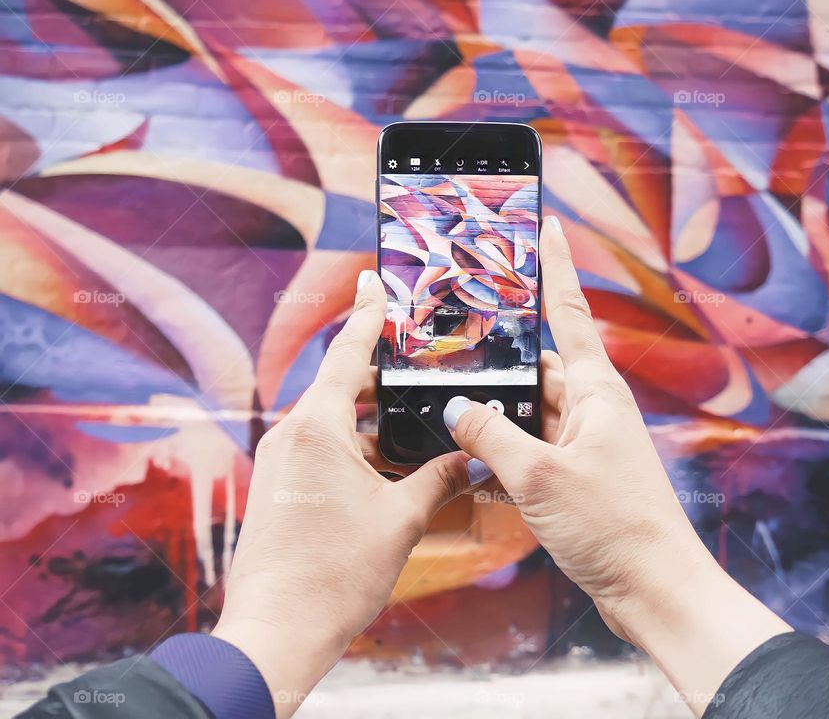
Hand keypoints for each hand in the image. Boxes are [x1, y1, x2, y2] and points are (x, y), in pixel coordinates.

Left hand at [213, 271, 469, 718]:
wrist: (277, 630)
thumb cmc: (334, 574)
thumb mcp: (401, 519)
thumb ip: (439, 478)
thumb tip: (471, 458)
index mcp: (318, 427)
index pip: (348, 352)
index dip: (368, 312)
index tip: (374, 278)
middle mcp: (292, 434)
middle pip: (341, 382)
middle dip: (380, 370)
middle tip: (419, 354)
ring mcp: (283, 459)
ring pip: (334, 417)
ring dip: (372, 416)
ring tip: (416, 413)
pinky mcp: (282, 484)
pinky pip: (323, 446)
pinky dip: (357, 443)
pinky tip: (391, 460)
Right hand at [442, 216, 790, 715]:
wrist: (654, 590)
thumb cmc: (613, 526)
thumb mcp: (539, 476)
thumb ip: (491, 435)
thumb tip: (457, 407)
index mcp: (597, 392)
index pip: (569, 313)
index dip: (556, 267)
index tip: (548, 224)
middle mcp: (594, 410)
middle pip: (540, 365)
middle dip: (502, 355)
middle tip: (457, 337)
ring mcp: (587, 445)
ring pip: (532, 411)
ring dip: (498, 412)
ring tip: (451, 402)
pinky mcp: (579, 478)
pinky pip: (534, 450)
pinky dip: (506, 453)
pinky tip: (473, 463)